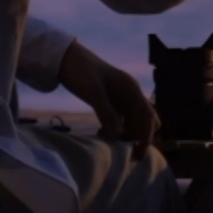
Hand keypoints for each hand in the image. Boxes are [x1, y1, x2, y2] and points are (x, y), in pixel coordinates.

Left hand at [58, 41, 159, 158]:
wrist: (65, 57)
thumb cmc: (80, 71)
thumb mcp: (92, 92)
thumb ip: (106, 113)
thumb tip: (118, 136)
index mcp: (131, 89)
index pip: (147, 116)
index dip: (145, 137)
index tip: (137, 155)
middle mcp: (131, 93)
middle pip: (147, 119)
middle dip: (141, 136)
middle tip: (126, 151)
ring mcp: (121, 97)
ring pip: (134, 120)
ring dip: (127, 133)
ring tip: (107, 140)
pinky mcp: (111, 100)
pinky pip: (121, 119)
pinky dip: (116, 129)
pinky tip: (101, 133)